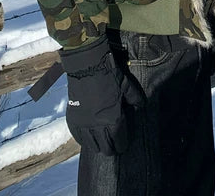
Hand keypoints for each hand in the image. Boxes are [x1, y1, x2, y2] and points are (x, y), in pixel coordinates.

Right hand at [60, 35, 141, 155]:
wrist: (87, 66)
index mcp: (114, 119)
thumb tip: (140, 106)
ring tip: (102, 144)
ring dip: (98, 146)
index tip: (124, 145)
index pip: (119, 141)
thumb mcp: (127, 86)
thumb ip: (135, 99)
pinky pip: (78, 137)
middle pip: (106, 148)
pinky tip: (88, 139)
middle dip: (111, 148)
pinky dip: (84, 140)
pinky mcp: (73, 119)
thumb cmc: (109, 75)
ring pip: (91, 145)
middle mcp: (98, 126)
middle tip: (114, 146)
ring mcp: (84, 124)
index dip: (123, 145)